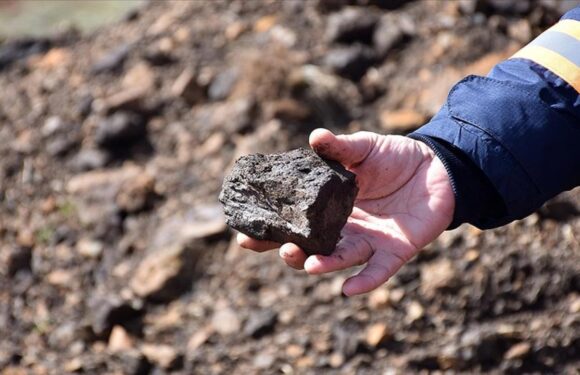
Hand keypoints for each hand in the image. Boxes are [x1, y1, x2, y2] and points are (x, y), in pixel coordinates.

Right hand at [238, 128, 454, 295]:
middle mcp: (345, 229)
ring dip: (322, 264)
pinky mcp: (395, 251)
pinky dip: (364, 282)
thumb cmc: (396, 157)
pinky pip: (378, 271)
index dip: (271, 230)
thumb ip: (339, 148)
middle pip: (312, 247)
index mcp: (330, 206)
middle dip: (291, 251)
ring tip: (305, 262)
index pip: (295, 222)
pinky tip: (348, 290)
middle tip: (276, 247)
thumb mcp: (364, 148)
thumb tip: (314, 137)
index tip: (244, 236)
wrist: (437, 167)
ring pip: (340, 258)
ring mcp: (369, 241)